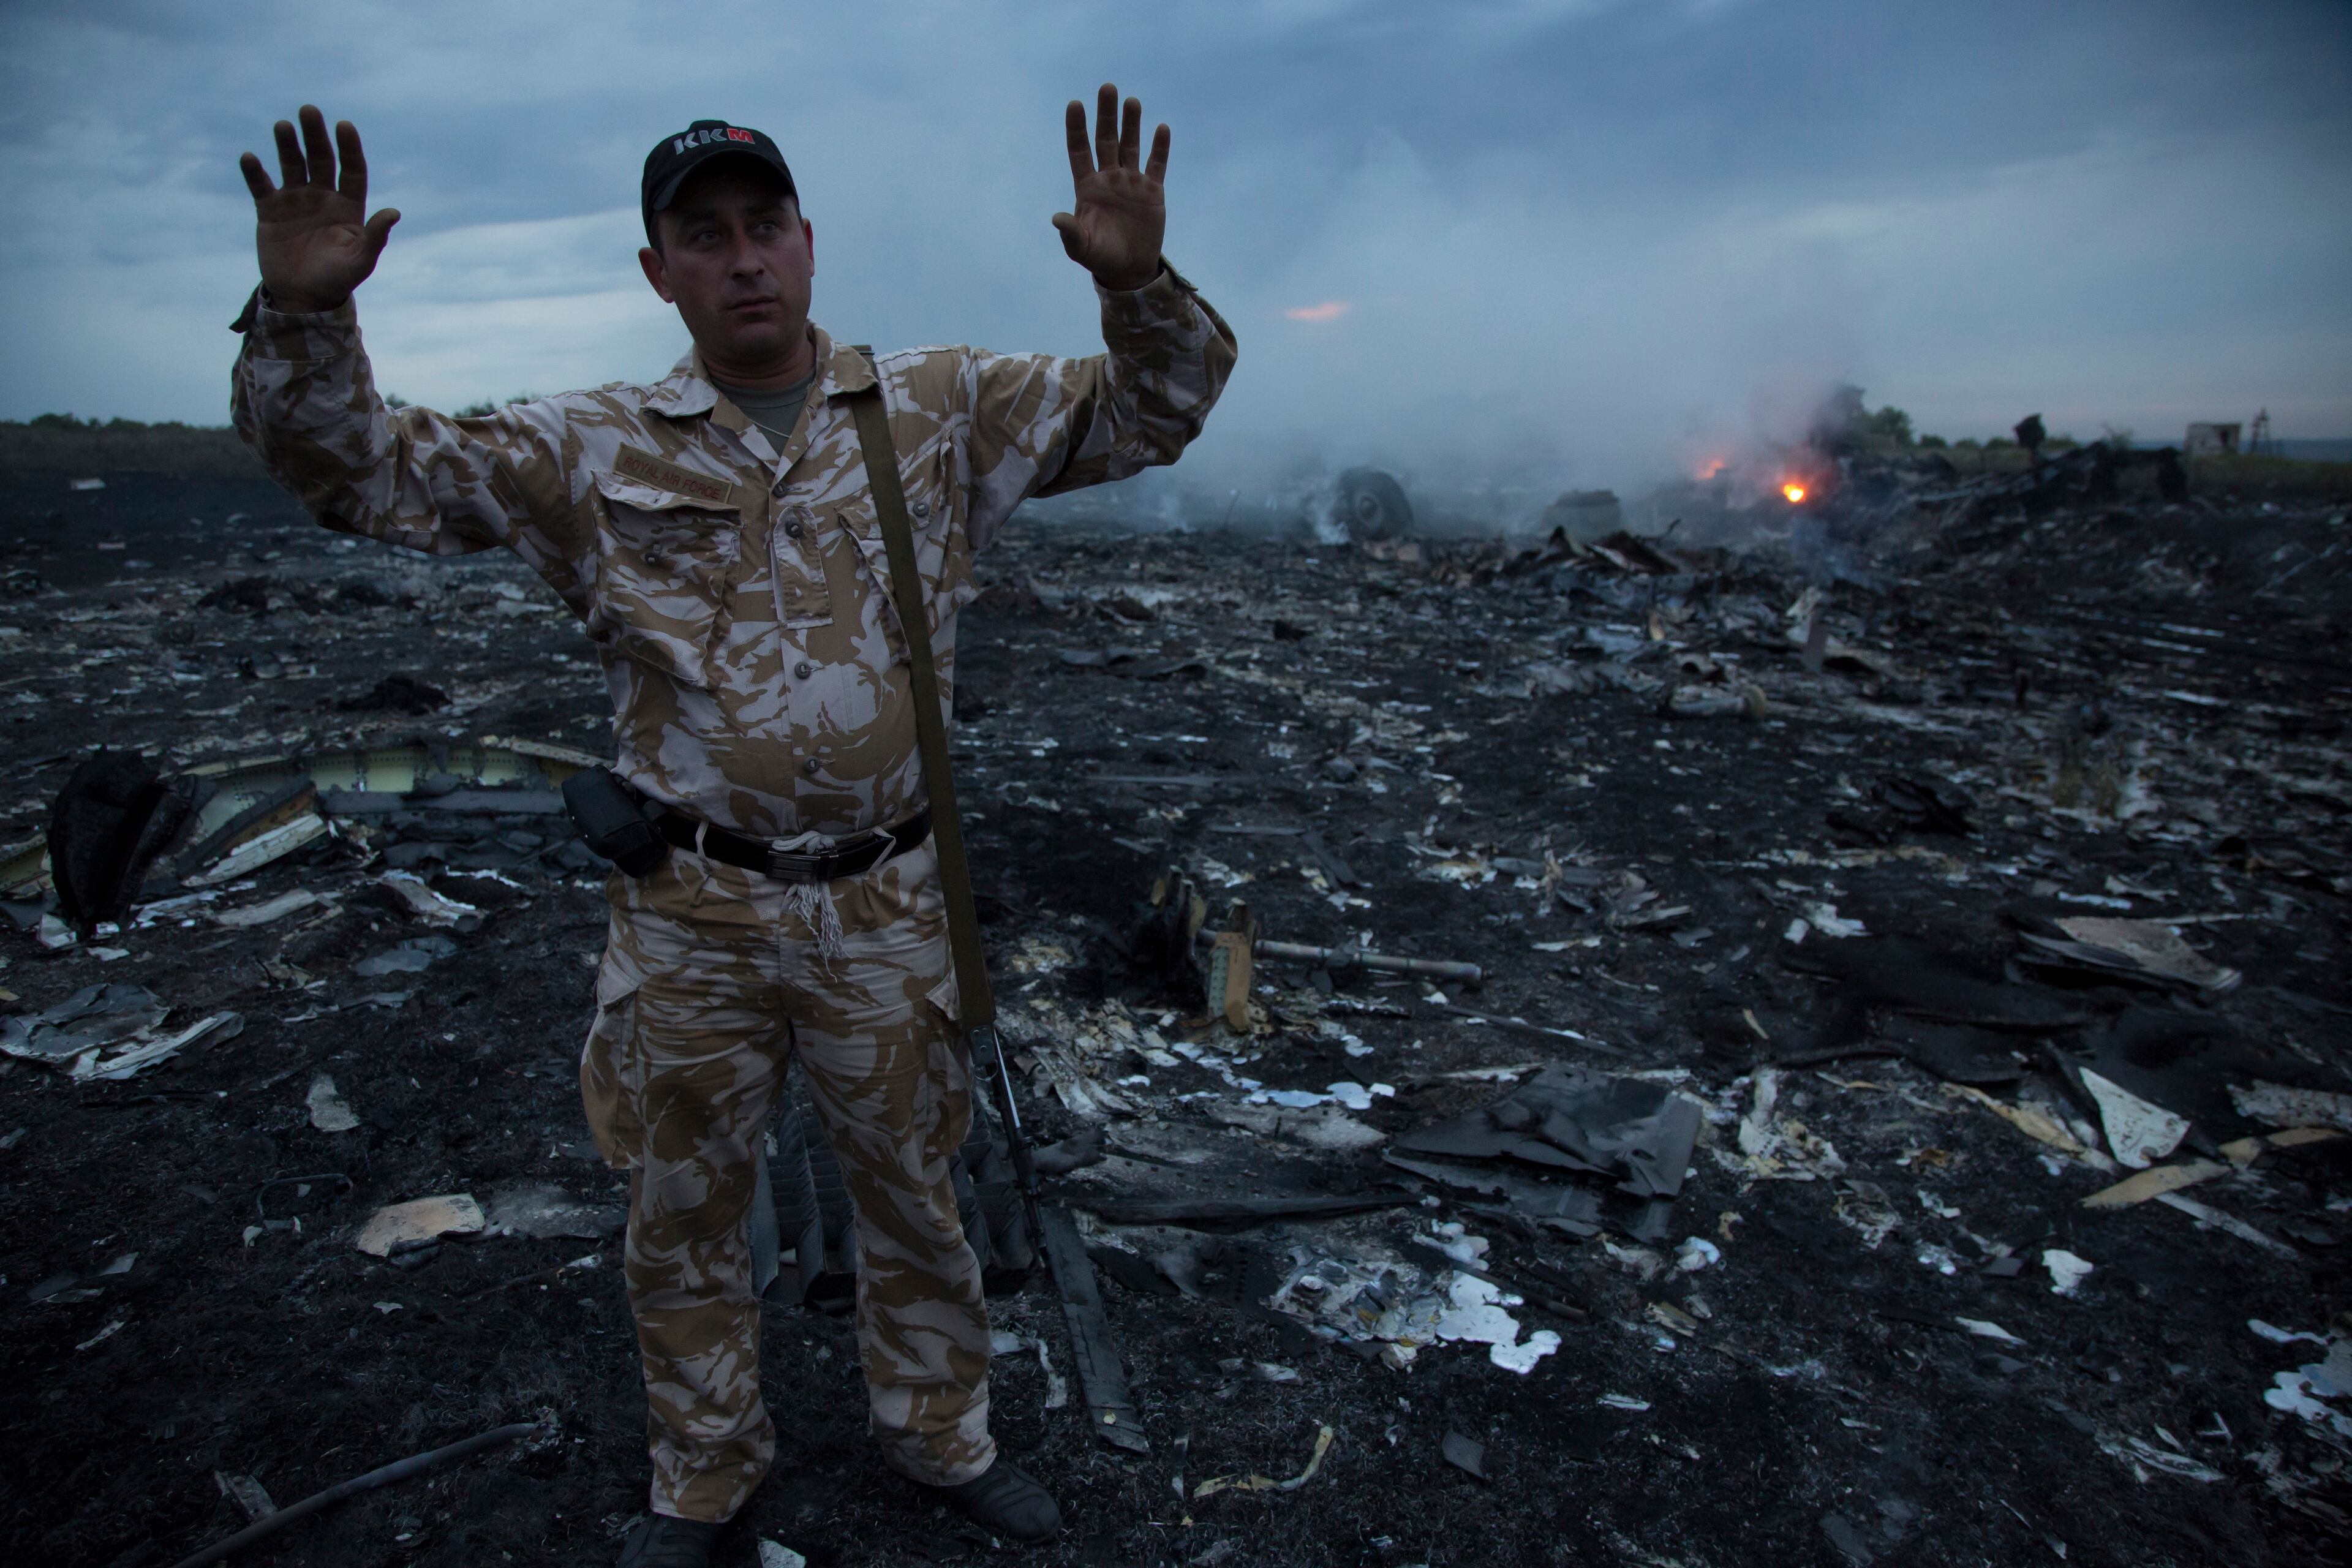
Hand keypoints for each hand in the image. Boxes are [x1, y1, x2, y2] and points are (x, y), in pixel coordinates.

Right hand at [238, 105, 399, 313]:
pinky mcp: (270, 210)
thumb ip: (375, 237)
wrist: (303, 298)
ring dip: (287, 145)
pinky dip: (255, 173)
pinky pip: (261, 186)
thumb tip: (394, 212)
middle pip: (320, 159)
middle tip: (309, 110)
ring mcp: (295, 201)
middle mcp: (322, 197)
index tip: (344, 125)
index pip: (351, 170)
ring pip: (291, 165)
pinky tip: (250, 158)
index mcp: (348, 206)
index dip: (349, 148)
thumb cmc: (337, 280)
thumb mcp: (360, 261)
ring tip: (283, 126)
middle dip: (315, 136)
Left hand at [1051, 84, 1166, 292]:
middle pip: (1106, 140)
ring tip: (1132, 102)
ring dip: (1131, 124)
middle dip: (1106, 115)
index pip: (1080, 151)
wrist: (1129, 269)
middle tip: (1107, 88)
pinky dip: (1159, 148)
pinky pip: (1156, 165)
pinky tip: (1161, 129)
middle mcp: (1108, 178)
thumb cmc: (1100, 257)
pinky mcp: (1152, 191)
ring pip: (1130, 146)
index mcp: (1087, 187)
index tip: (1075, 104)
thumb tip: (1056, 218)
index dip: (1077, 128)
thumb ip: (1070, 233)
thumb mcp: (1081, 248)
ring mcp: (1130, 182)